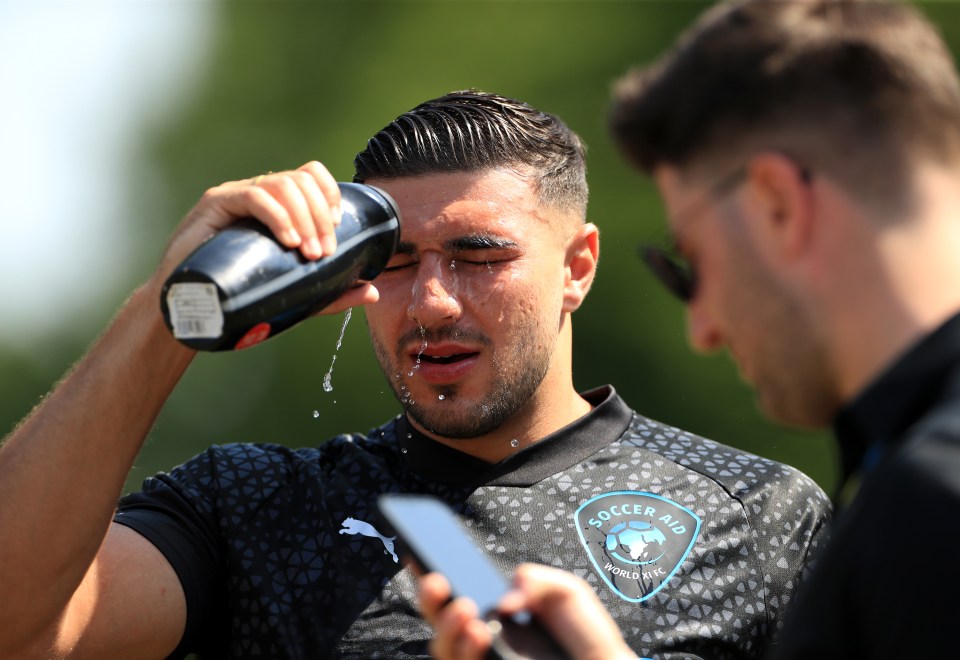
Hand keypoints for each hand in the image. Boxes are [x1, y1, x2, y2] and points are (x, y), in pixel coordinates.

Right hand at [153, 161, 379, 311]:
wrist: (189, 309)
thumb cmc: (243, 297)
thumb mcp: (295, 294)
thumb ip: (332, 292)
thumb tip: (372, 292)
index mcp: (280, 205)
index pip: (312, 176)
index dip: (331, 194)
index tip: (339, 228)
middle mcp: (260, 193)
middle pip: (302, 181)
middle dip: (321, 215)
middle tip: (325, 253)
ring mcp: (237, 195)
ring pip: (282, 185)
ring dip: (304, 218)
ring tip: (308, 253)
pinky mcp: (215, 203)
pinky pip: (253, 195)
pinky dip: (277, 216)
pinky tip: (288, 241)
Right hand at [419, 563, 636, 659]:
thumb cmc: (585, 634)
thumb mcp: (566, 592)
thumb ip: (537, 581)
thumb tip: (505, 597)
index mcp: (494, 612)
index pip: (453, 594)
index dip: (431, 574)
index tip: (420, 553)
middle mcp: (482, 638)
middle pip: (440, 620)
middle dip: (430, 598)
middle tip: (437, 580)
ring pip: (445, 650)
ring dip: (447, 627)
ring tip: (466, 609)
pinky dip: (465, 652)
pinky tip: (481, 633)